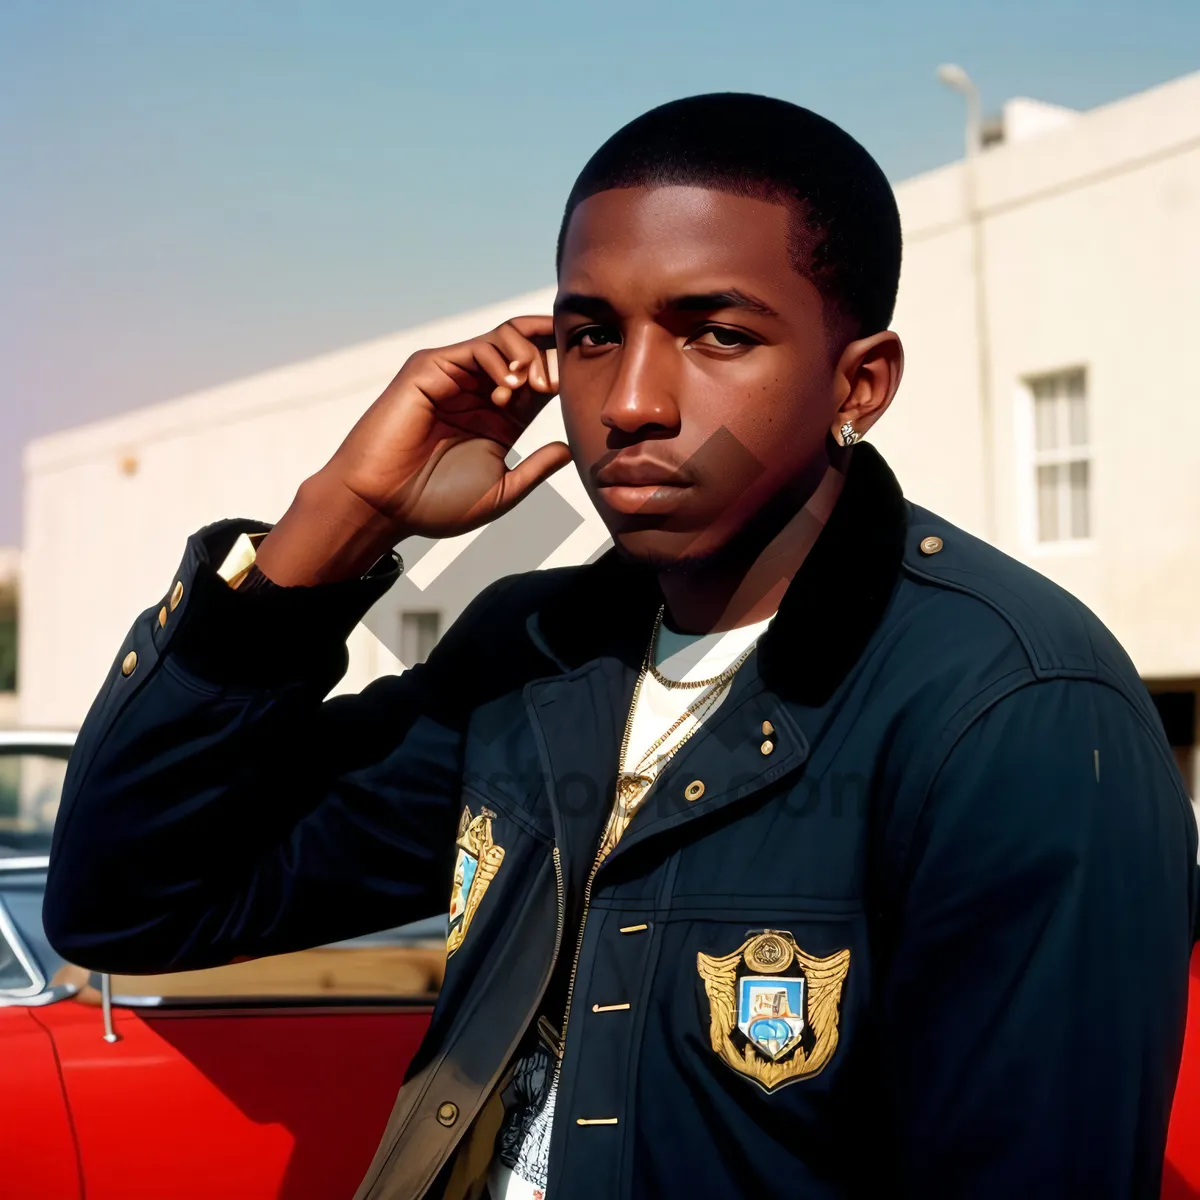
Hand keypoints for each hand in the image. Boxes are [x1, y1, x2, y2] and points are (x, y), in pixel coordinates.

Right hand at [256, 316, 570, 584]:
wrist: (384, 506)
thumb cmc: (433, 504)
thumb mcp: (501, 491)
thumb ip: (536, 469)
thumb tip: (570, 449)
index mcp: (501, 416)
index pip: (542, 378)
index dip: (565, 375)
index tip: (582, 391)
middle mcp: (480, 390)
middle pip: (529, 347)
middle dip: (553, 356)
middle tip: (558, 384)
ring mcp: (456, 375)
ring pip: (507, 337)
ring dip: (530, 356)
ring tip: (533, 387)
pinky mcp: (431, 368)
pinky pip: (477, 346)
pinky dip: (502, 359)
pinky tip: (509, 389)